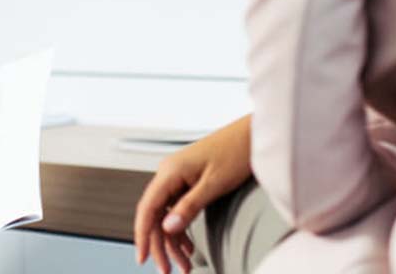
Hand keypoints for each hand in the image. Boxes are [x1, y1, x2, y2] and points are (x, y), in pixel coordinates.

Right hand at [133, 115, 253, 273]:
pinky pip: (176, 207)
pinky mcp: (188, 179)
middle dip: (160, 245)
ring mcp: (178, 176)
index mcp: (170, 171)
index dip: (142, 235)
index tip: (143, 258)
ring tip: (183, 265)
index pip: (147, 208)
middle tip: (168, 270)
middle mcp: (169, 173)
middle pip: (155, 214)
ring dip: (173, 240)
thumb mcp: (214, 184)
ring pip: (166, 214)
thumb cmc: (236, 152)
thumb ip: (189, 207)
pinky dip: (181, 228)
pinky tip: (188, 246)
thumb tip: (167, 228)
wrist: (253, 135)